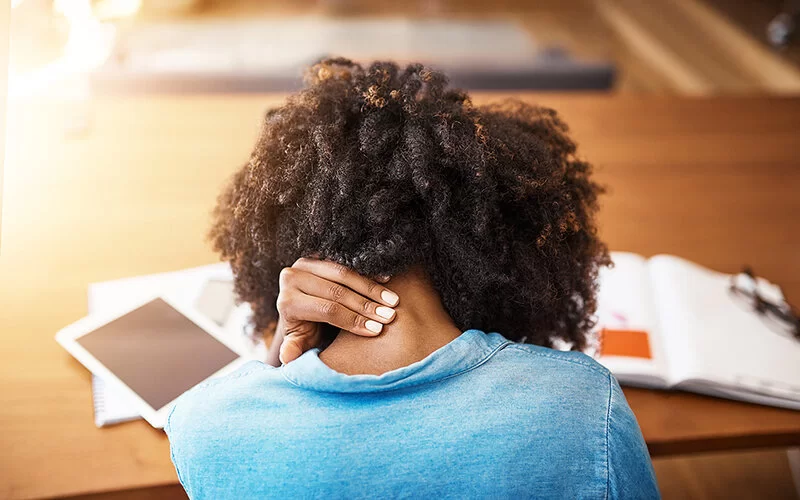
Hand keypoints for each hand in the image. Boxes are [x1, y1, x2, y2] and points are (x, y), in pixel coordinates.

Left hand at [268, 258, 399, 364]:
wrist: (301, 308)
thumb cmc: (304, 330)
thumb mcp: (299, 342)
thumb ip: (294, 349)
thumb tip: (287, 358)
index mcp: (288, 302)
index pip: (327, 310)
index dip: (354, 320)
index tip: (377, 330)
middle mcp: (292, 278)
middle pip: (337, 291)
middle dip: (367, 305)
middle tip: (390, 316)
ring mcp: (305, 263)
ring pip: (344, 274)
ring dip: (371, 288)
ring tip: (393, 301)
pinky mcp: (318, 255)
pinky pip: (347, 262)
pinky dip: (367, 273)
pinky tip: (386, 281)